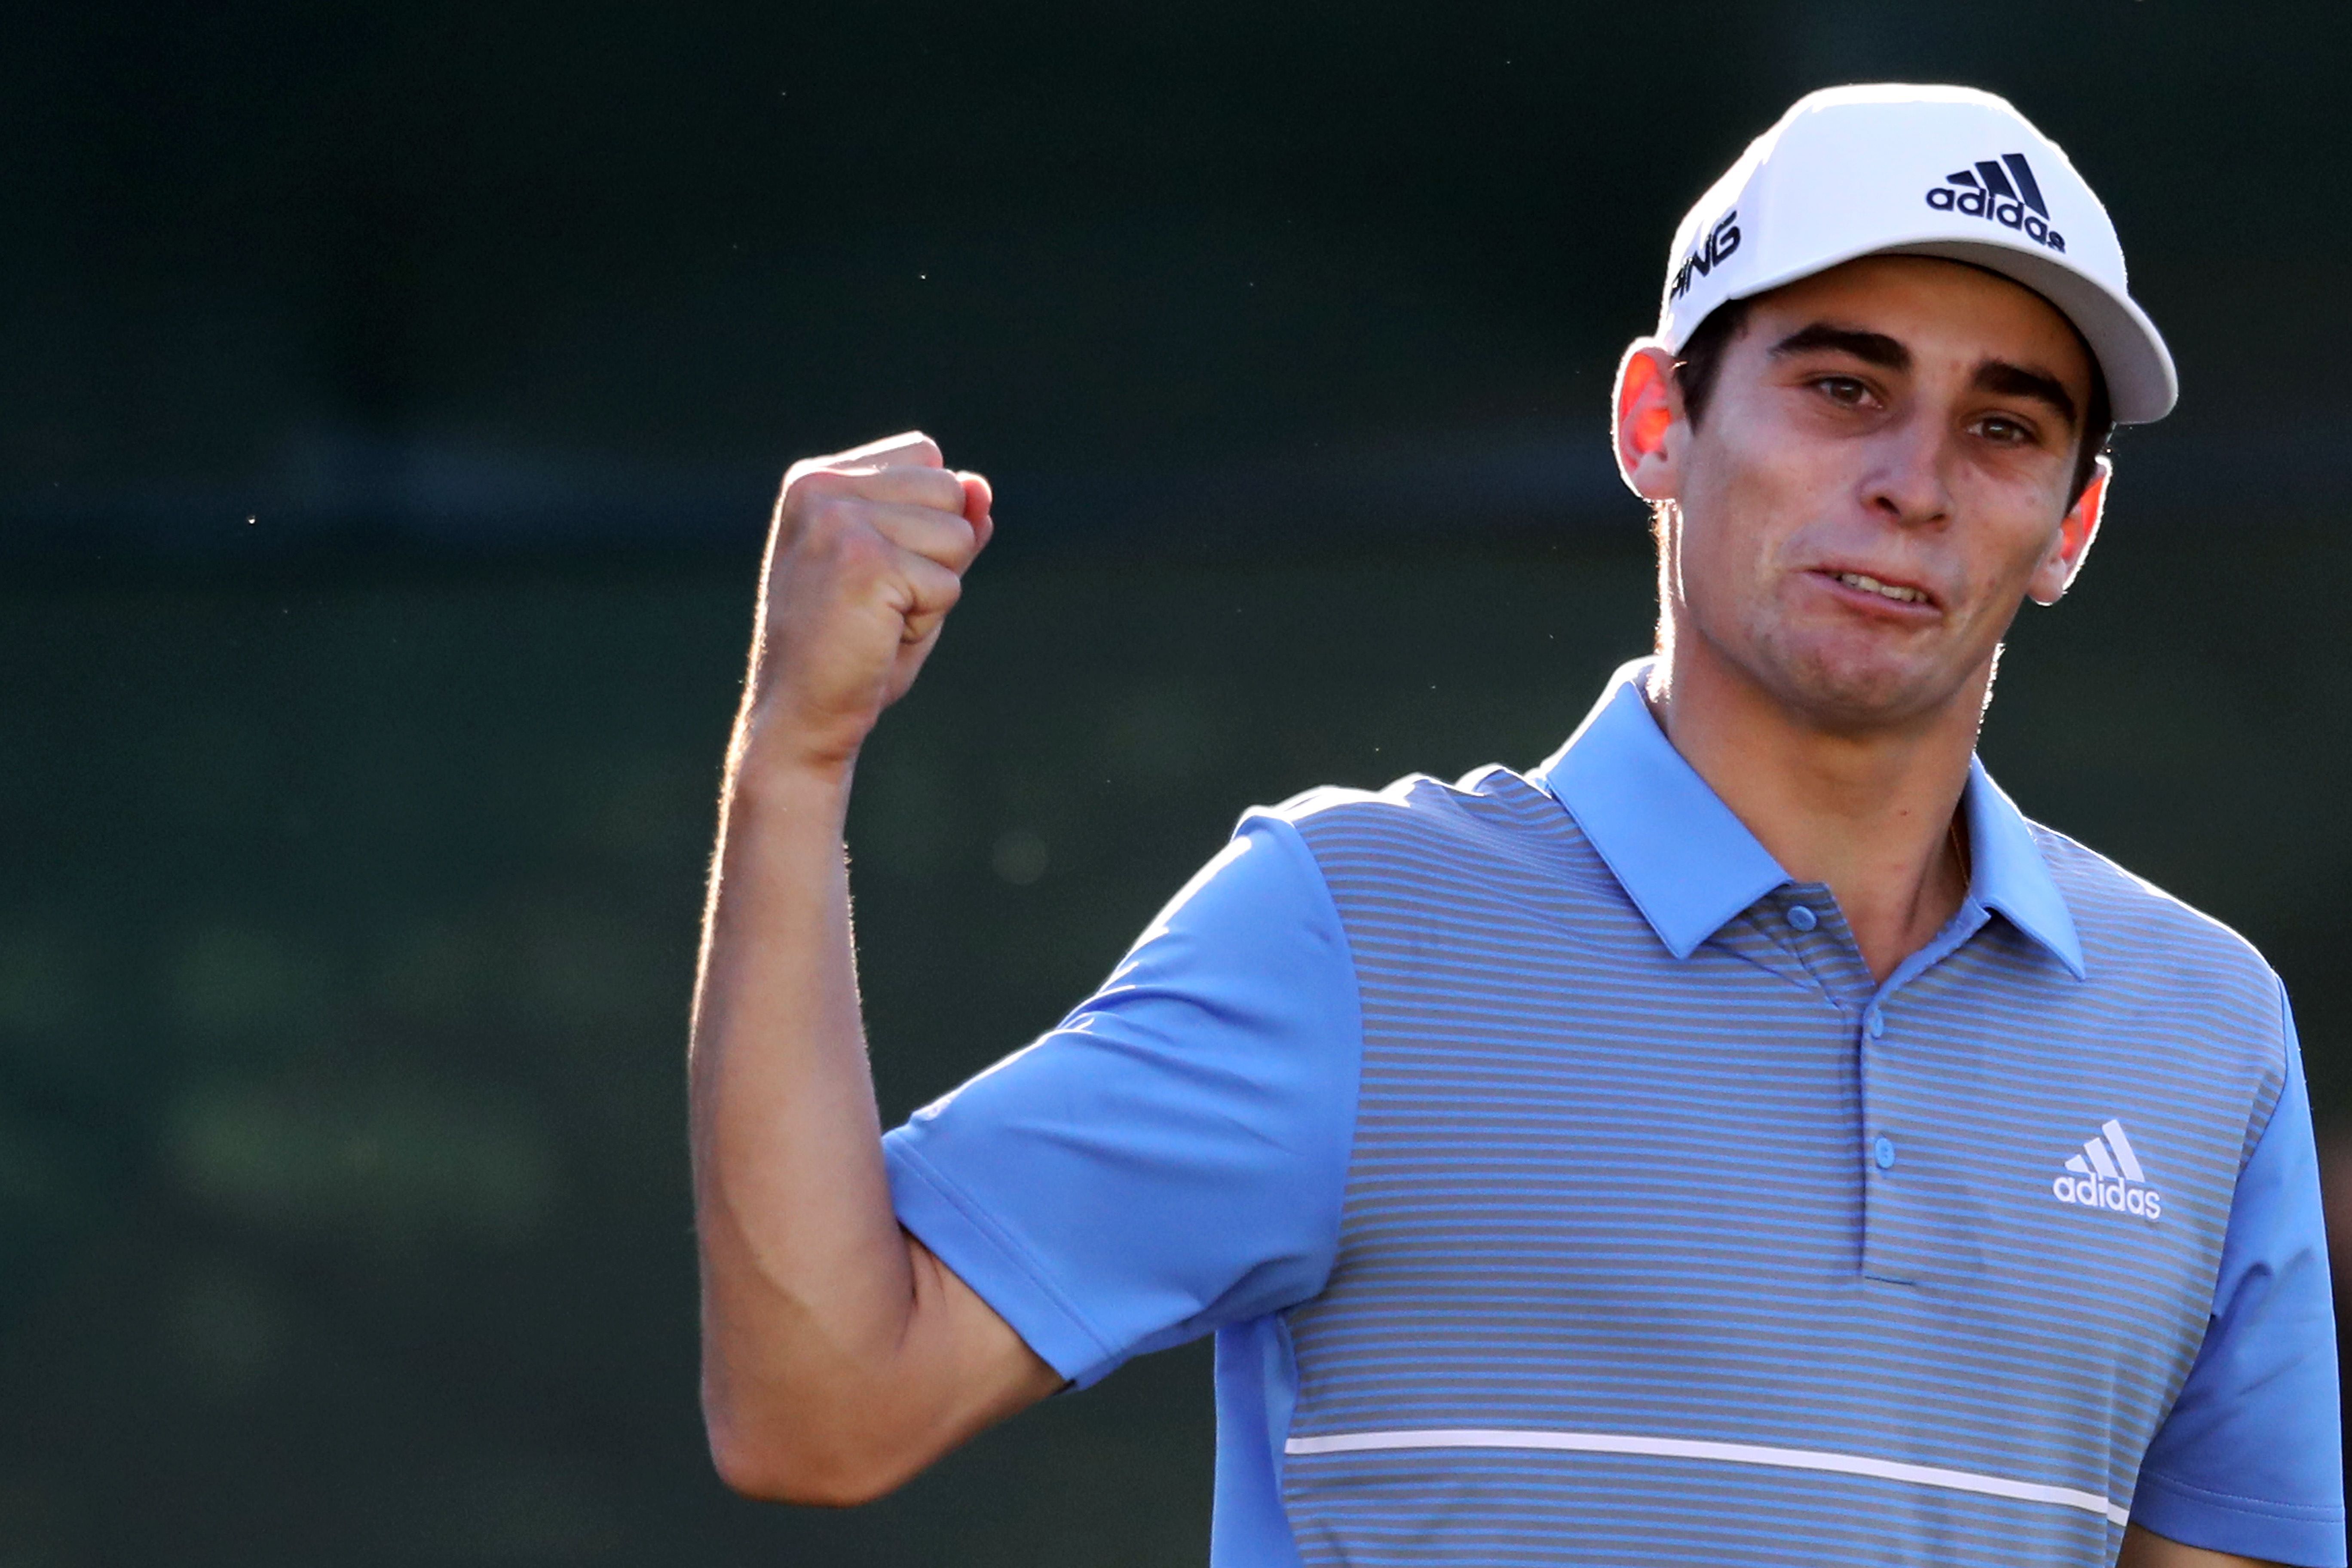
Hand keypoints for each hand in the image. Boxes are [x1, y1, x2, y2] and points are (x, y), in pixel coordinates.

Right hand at [741, 431, 993, 770]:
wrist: (800, 717)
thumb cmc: (851, 650)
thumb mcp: (904, 572)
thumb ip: (944, 524)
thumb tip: (982, 487)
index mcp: (817, 479)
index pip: (925, 455)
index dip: (927, 519)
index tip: (873, 571)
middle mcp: (820, 488)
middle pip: (949, 488)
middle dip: (937, 554)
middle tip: (878, 602)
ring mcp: (838, 521)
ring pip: (958, 533)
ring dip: (933, 588)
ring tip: (877, 619)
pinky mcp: (864, 562)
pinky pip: (949, 583)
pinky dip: (926, 621)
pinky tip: (877, 637)